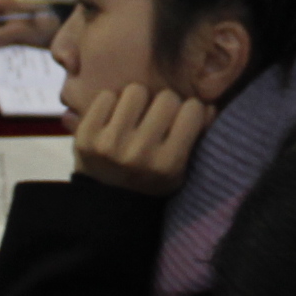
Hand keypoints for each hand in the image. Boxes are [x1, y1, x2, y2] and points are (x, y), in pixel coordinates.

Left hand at [72, 82, 211, 197]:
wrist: (105, 205)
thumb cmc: (150, 181)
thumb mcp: (181, 170)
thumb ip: (198, 137)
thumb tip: (209, 104)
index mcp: (168, 164)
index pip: (193, 109)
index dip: (191, 111)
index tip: (184, 119)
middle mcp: (139, 154)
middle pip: (166, 97)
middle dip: (166, 104)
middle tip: (158, 118)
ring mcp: (109, 144)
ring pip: (136, 90)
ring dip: (139, 101)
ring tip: (136, 117)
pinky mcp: (86, 136)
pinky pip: (107, 96)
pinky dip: (113, 104)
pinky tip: (114, 121)